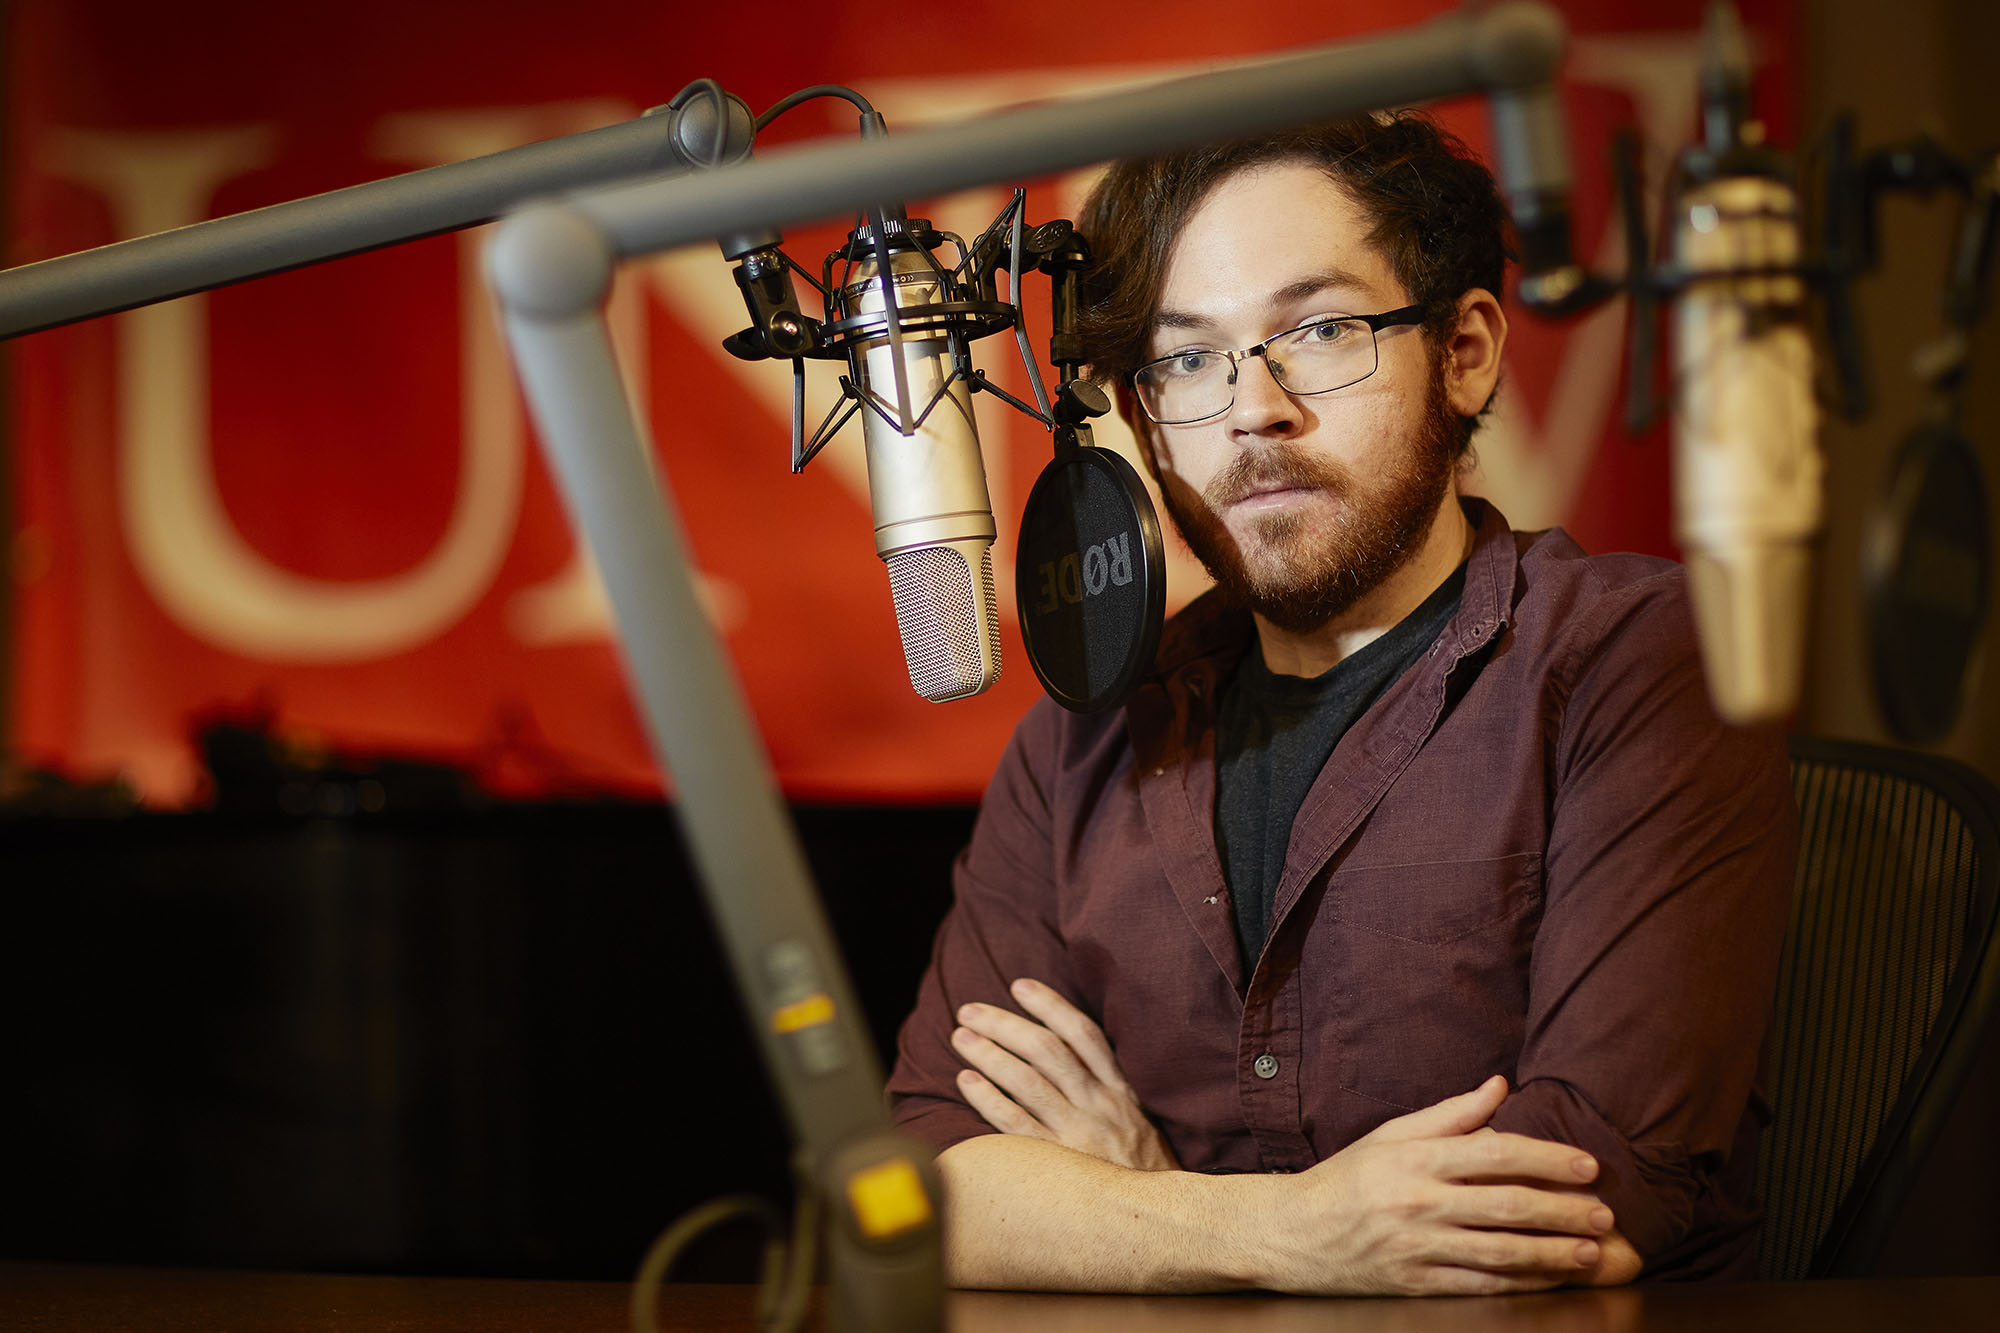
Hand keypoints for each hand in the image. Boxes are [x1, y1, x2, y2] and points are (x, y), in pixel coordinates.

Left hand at [950, 977, 1179, 1171]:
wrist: (1155, 1221)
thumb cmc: (1137, 1170)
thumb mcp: (1136, 1120)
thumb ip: (1106, 1086)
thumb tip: (1062, 1050)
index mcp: (1120, 1090)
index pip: (1084, 1034)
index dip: (1050, 1005)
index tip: (1019, 986)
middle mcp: (1100, 1106)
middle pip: (1047, 1051)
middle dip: (1005, 1024)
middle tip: (969, 1010)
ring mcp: (1078, 1135)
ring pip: (1027, 1082)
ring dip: (989, 1054)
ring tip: (960, 1037)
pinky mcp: (1058, 1165)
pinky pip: (1015, 1126)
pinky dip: (989, 1099)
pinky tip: (965, 1081)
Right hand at [1258, 1075, 1622, 1295]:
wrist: (1292, 1233)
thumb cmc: (1347, 1178)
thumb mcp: (1391, 1135)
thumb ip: (1450, 1115)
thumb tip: (1501, 1086)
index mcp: (1415, 1159)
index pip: (1495, 1153)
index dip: (1547, 1159)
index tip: (1588, 1165)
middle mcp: (1418, 1202)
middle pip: (1506, 1205)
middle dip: (1562, 1209)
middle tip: (1604, 1212)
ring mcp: (1418, 1247)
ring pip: (1500, 1251)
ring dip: (1552, 1253)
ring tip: (1591, 1251)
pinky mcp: (1416, 1284)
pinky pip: (1480, 1286)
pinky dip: (1521, 1284)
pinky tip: (1551, 1279)